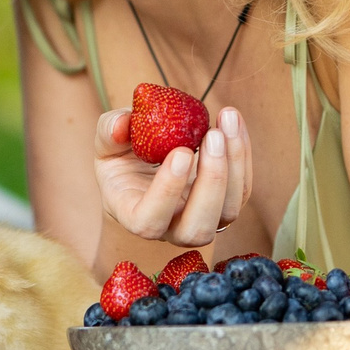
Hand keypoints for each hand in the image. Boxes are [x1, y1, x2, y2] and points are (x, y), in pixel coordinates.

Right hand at [96, 104, 250, 248]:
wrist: (146, 167)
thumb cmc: (123, 160)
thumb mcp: (107, 143)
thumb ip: (109, 131)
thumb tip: (121, 124)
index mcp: (134, 216)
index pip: (149, 221)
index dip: (166, 192)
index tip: (180, 153)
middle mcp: (171, 228)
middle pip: (197, 227)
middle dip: (212, 181)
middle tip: (212, 136)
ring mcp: (202, 221)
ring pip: (228, 211)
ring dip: (234, 164)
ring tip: (227, 121)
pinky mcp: (225, 206)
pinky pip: (242, 189)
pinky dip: (243, 154)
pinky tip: (233, 123)